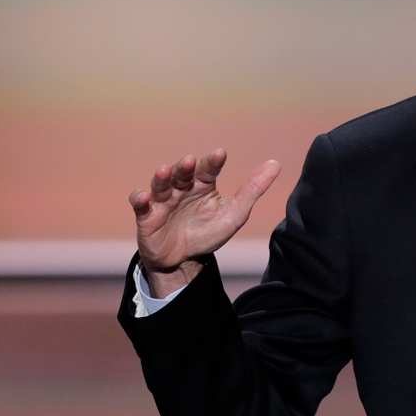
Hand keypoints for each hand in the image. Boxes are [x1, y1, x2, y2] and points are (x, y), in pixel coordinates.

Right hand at [129, 150, 280, 297]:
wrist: (184, 261)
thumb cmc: (208, 232)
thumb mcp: (234, 214)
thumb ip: (252, 189)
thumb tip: (276, 163)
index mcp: (203, 185)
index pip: (208, 169)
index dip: (213, 162)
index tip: (220, 154)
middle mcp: (181, 188)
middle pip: (182, 172)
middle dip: (185, 167)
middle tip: (190, 161)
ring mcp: (163, 200)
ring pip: (161, 184)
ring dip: (161, 177)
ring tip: (164, 171)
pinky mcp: (147, 215)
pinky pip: (140, 204)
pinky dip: (139, 198)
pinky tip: (142, 197)